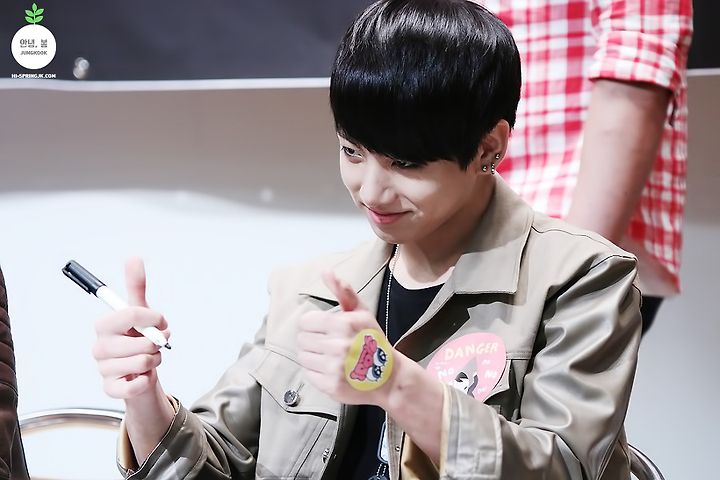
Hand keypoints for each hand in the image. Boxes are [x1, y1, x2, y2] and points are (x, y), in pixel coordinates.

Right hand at [92, 257, 170, 398]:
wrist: (140, 371)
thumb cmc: (138, 338)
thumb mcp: (142, 311)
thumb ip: (136, 285)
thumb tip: (133, 257)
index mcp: (104, 324)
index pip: (131, 314)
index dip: (154, 318)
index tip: (160, 322)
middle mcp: (99, 346)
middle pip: (142, 342)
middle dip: (157, 344)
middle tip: (153, 344)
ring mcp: (103, 369)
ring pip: (144, 362)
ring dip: (155, 361)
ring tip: (148, 359)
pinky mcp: (110, 389)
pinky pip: (138, 385)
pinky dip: (148, 380)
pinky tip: (142, 376)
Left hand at [297, 271, 392, 405]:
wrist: (389, 376)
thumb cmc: (372, 340)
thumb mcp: (361, 312)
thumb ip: (343, 290)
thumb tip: (326, 270)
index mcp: (343, 324)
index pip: (305, 322)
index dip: (313, 325)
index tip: (325, 330)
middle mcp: (338, 345)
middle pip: (302, 339)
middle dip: (312, 340)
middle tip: (328, 344)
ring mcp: (334, 368)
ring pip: (303, 357)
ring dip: (312, 356)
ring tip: (329, 357)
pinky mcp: (331, 386)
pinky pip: (308, 374)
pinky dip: (316, 371)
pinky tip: (330, 369)